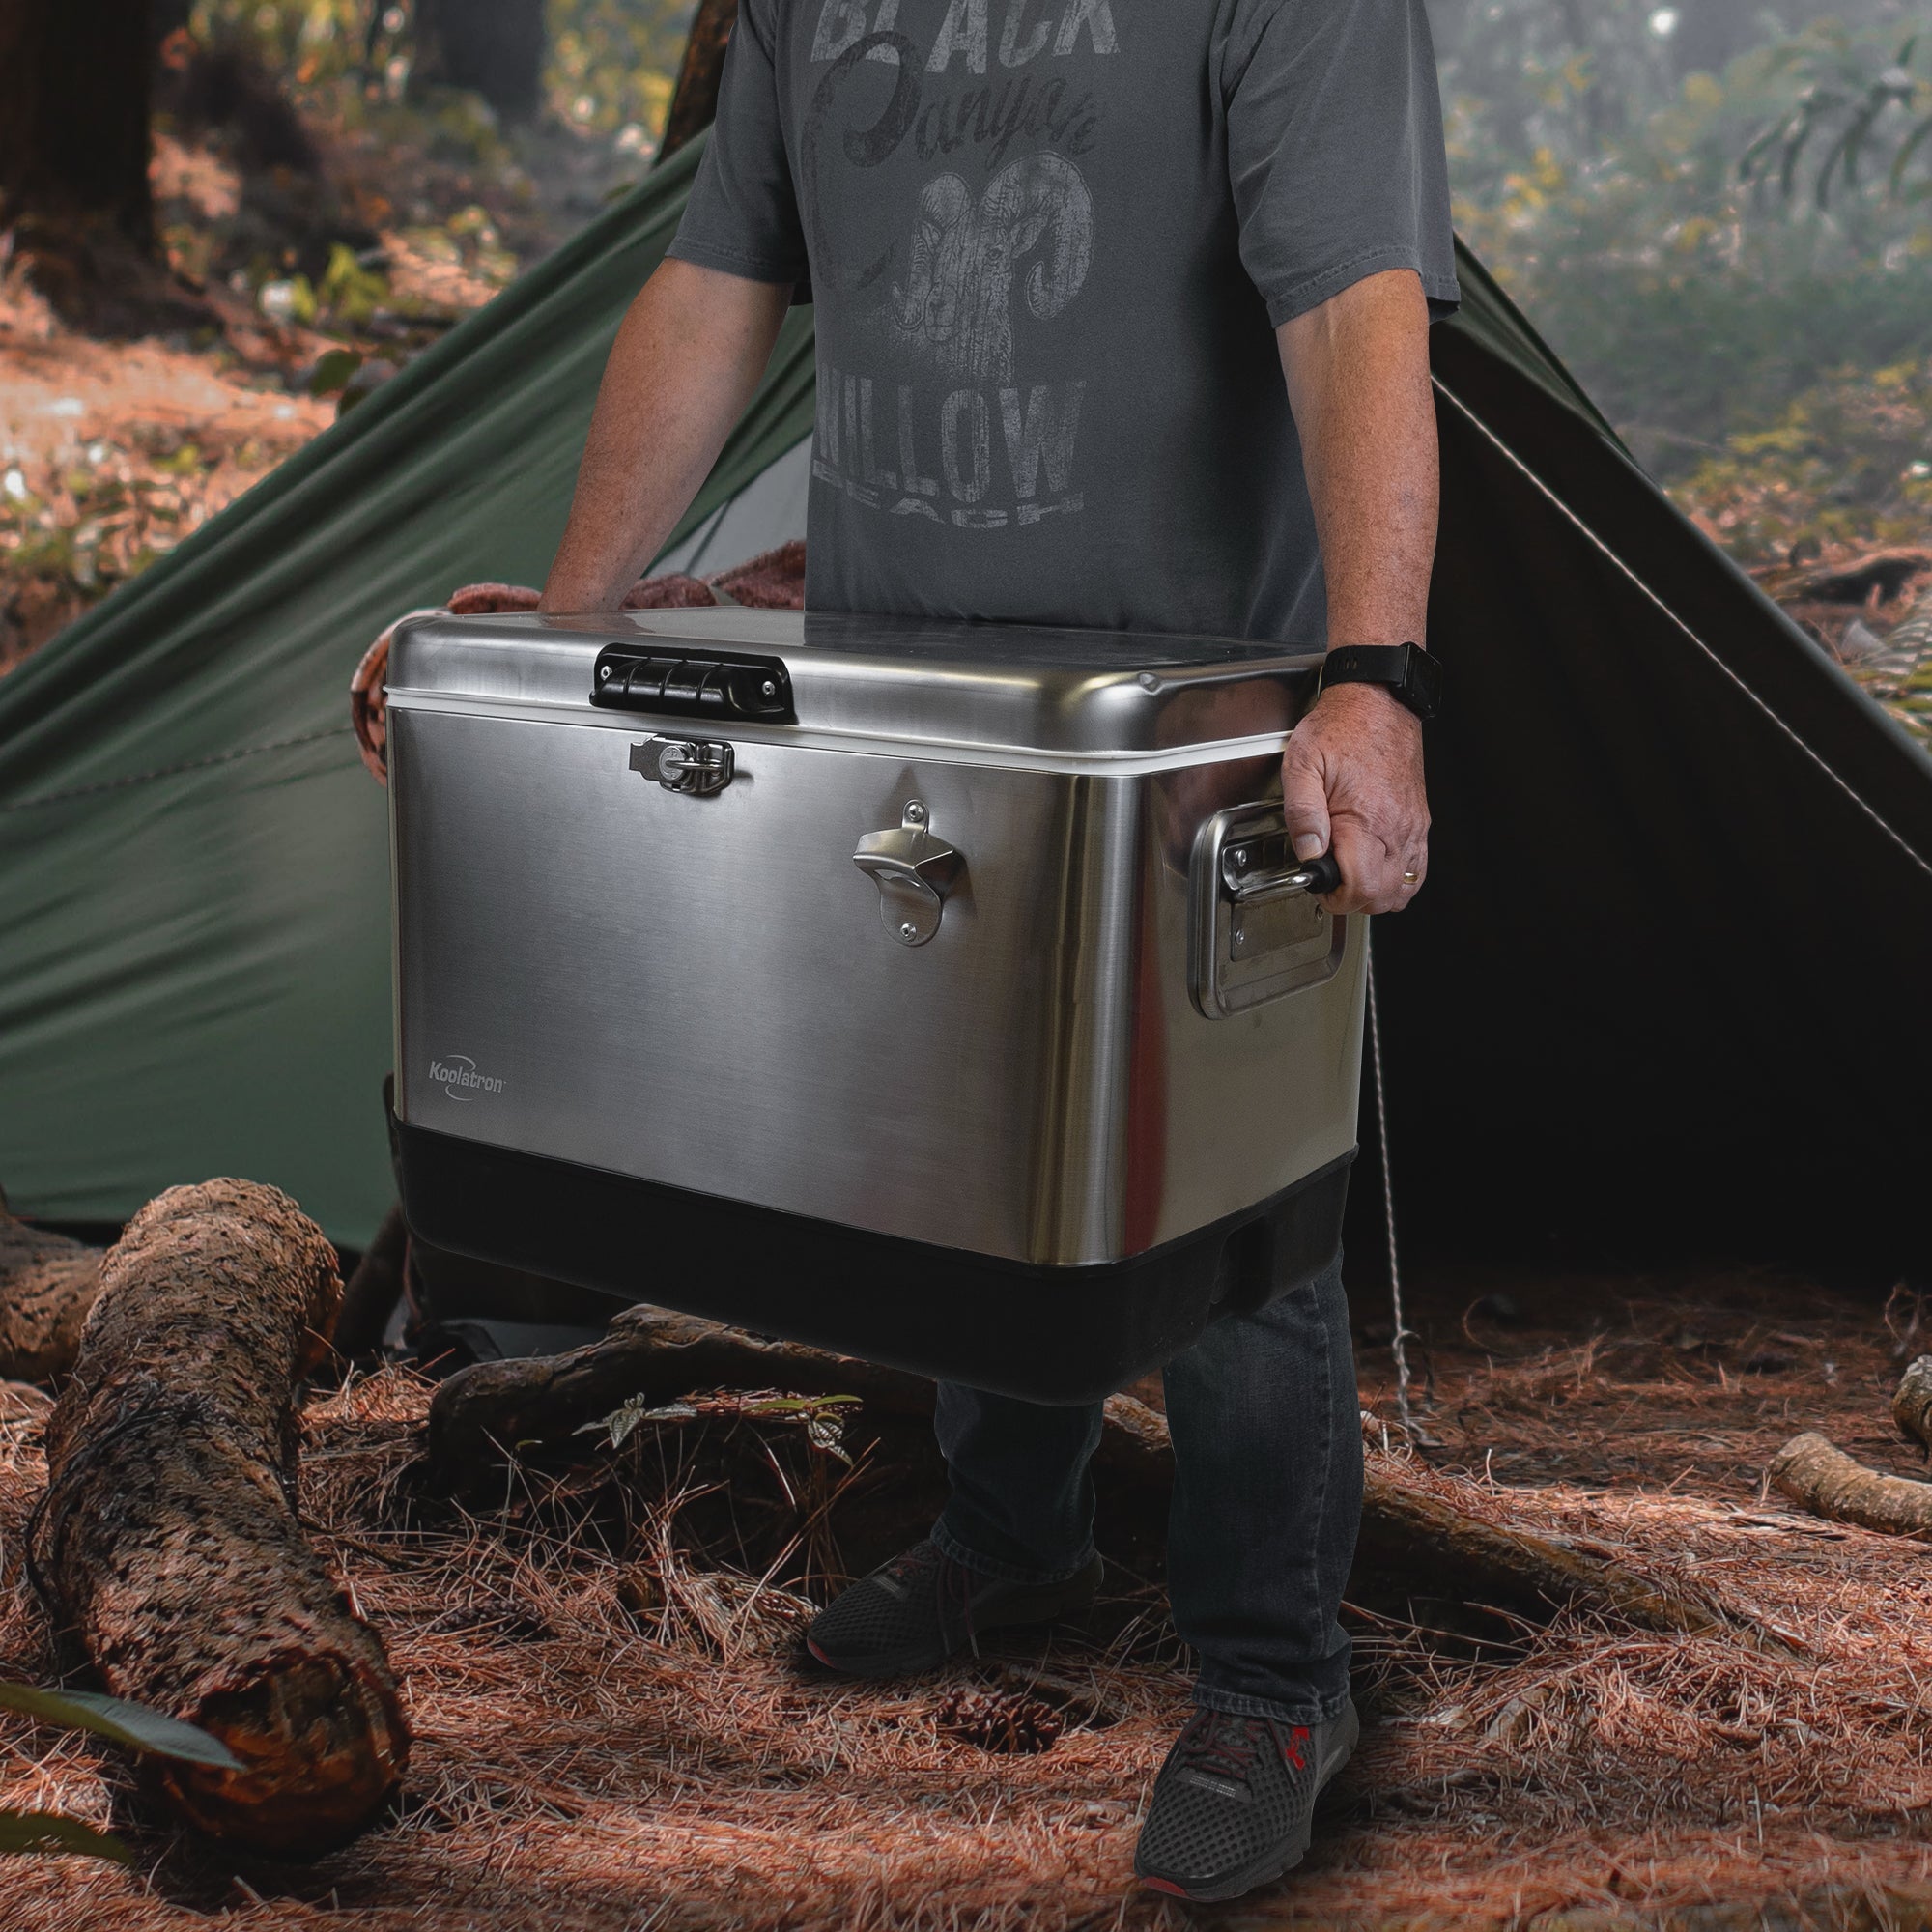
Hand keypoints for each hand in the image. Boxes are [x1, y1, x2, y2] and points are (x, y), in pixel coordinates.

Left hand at [1281, 682, 1428, 915]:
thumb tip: (1308, 853)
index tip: (1318, 881)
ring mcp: (1412, 826)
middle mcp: (1397, 827)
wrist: (1379, 702)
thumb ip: (1301, 813)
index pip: (1359, 886)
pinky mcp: (1418, 821)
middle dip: (1351, 899)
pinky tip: (1375, 868)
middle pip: (1382, 896)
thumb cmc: (1341, 727)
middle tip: (1328, 878)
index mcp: (1367, 818)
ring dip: (1374, 893)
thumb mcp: (1302, 764)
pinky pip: (1417, 869)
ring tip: (1348, 874)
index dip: (1333, 895)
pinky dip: (1397, 880)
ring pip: (1403, 889)